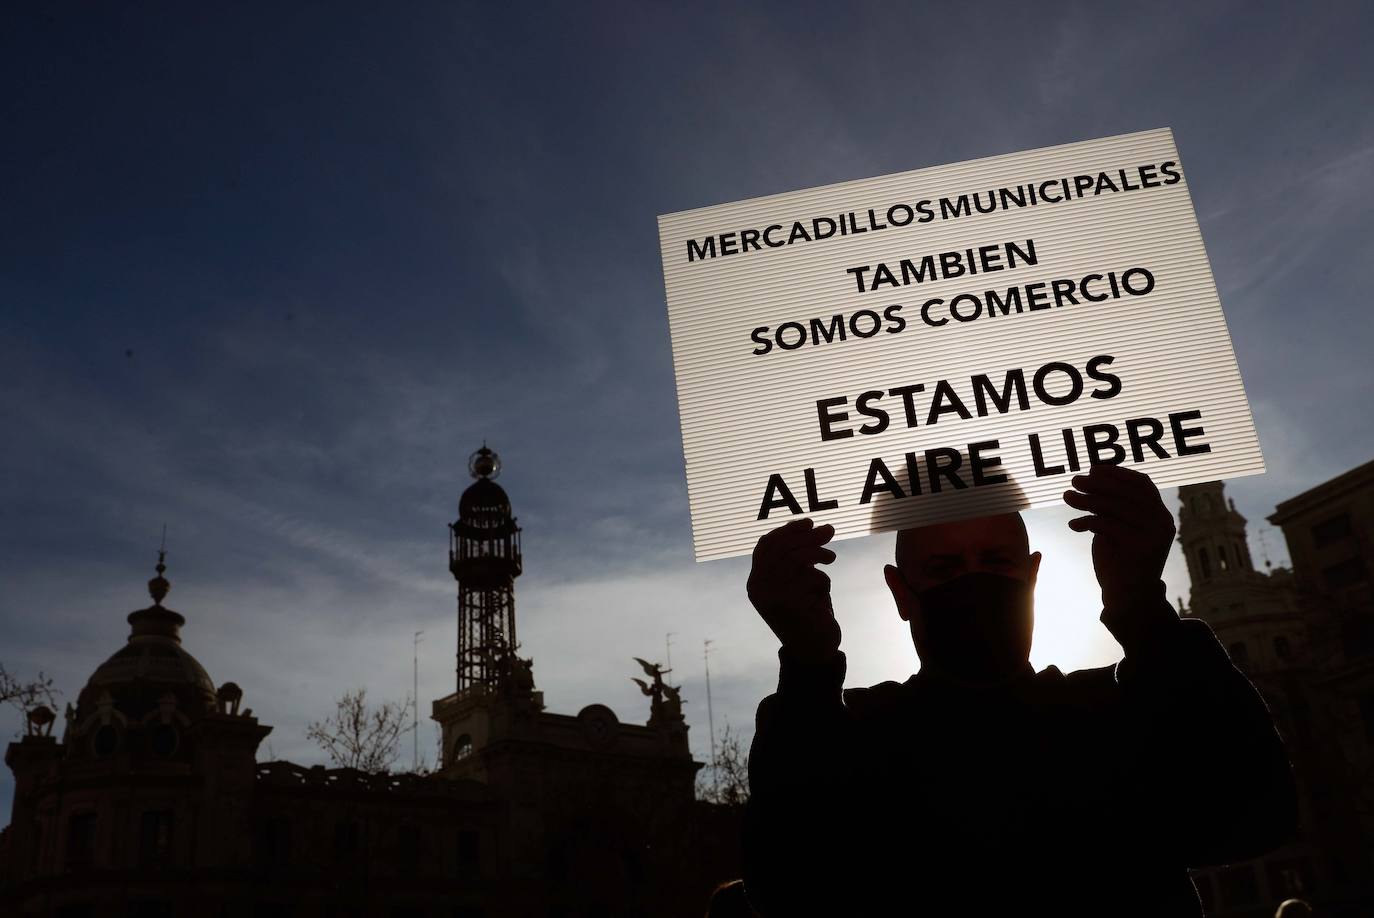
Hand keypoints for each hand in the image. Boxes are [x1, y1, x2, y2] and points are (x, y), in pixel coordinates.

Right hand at [747, 518, 839, 662]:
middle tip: (829, 530)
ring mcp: (773, 597)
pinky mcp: (792, 605)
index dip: (787, 531)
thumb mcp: (798, 582)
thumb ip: (796, 558)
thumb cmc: (808, 613)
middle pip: (783, 549)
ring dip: (818, 554)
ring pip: (798, 560)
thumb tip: (809, 524)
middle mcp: (759, 589)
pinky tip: (822, 596)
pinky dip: (822, 581)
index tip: (809, 522)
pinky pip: (812, 578)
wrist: (813, 651)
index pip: (766, 546)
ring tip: (831, 558)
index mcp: (756, 583)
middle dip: (809, 536)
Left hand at [1062, 464, 1175, 607]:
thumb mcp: (1116, 527)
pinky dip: (1087, 521)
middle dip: (1097, 484)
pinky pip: (1108, 525)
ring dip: (1087, 500)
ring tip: (1067, 497)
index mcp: (1161, 515)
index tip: (1093, 469)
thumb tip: (1090, 475)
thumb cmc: (1119, 560)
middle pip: (1126, 493)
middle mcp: (1163, 522)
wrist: (1127, 597)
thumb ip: (1111, 506)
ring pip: (1115, 507)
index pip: (1143, 483)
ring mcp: (1154, 535)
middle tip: (1074, 481)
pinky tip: (1074, 525)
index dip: (1118, 473)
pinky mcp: (1141, 547)